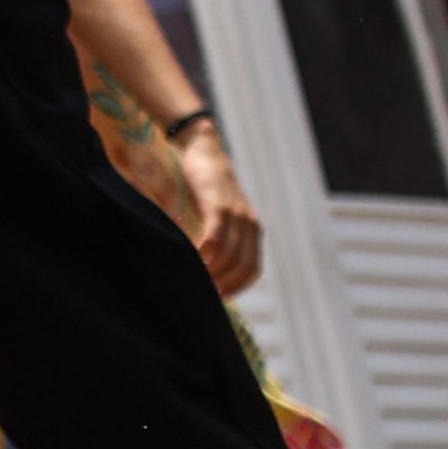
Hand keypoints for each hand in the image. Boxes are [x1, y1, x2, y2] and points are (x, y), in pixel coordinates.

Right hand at [165, 125, 262, 295]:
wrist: (204, 149)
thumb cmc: (205, 184)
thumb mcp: (218, 212)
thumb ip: (219, 234)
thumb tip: (206, 261)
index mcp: (253, 229)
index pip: (253, 269)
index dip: (239, 286)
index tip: (221, 299)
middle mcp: (250, 224)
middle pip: (243, 265)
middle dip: (226, 284)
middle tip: (207, 295)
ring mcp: (236, 214)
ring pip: (230, 254)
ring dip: (214, 271)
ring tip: (197, 280)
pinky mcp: (218, 204)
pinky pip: (215, 235)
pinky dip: (206, 252)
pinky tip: (194, 258)